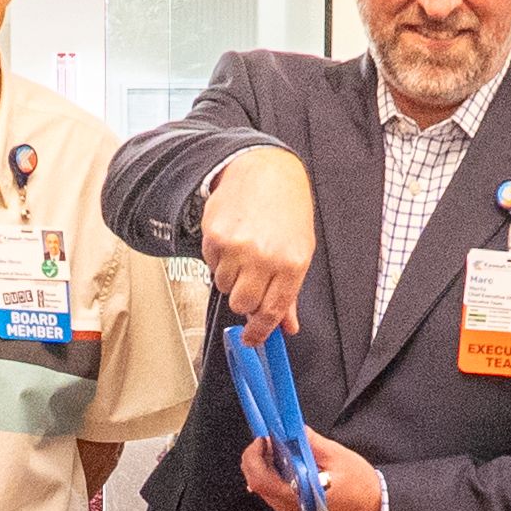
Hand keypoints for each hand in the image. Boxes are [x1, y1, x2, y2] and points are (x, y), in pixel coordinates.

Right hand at [194, 145, 315, 335]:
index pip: (272, 312)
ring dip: (232, 276)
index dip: (260, 331)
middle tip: (251, 280)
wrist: (265, 171)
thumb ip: (290, 293)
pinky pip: (211, 265)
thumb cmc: (286, 211)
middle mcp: (264, 257)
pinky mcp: (215, 237)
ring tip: (244, 252)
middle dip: (245, 299)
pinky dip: (219, 258)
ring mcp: (238, 247)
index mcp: (291, 264)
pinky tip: (233, 239)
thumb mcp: (299, 251)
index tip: (253, 339)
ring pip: (224, 287)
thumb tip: (287, 326)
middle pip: (243, 305)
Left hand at [242, 428, 386, 510]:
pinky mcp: (296, 509)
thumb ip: (311, 443)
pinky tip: (286, 462)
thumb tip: (294, 429)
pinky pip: (274, 491)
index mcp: (298, 495)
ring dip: (264, 466)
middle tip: (268, 441)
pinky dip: (273, 474)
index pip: (261, 479)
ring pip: (263, 487)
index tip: (263, 440)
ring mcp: (291, 510)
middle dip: (256, 458)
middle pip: (256, 483)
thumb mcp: (338, 457)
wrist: (375, 510)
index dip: (255, 456)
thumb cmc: (362, 488)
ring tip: (278, 449)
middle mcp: (290, 506)